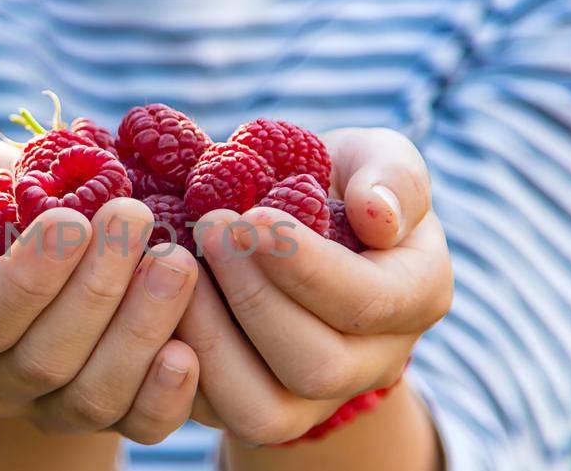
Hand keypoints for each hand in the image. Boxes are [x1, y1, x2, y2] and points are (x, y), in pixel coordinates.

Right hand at [0, 135, 202, 443]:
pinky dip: (166, 395)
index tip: (71, 218)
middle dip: (96, 290)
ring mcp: (49, 407)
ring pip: (91, 397)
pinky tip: (189, 348)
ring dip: (138, 332)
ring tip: (176, 263)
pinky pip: (138, 426)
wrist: (44, 254)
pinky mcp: (108, 419)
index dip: (27, 277)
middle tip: (136, 218)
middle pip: (43, 361)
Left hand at [178, 127, 452, 445]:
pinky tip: (154, 303)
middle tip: (209, 227)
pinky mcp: (252, 409)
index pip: (368, 302)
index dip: (305, 266)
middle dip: (254, 298)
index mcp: (416, 296)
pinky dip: (176, 365)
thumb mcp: (372, 155)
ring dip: (211, 340)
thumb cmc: (335, 183)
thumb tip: (377, 214)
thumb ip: (390, 175)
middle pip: (318, 367)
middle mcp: (373, 362)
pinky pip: (214, 416)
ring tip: (175, 267)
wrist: (289, 227)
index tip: (252, 217)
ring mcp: (312, 399)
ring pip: (264, 412)